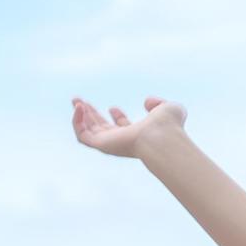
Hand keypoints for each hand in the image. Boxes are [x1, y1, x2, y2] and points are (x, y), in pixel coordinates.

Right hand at [71, 95, 186, 159]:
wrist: (162, 136)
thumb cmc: (169, 125)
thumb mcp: (168, 108)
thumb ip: (159, 103)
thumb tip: (147, 101)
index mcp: (137, 136)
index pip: (123, 130)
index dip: (117, 118)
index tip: (113, 108)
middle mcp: (123, 142)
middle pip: (102, 130)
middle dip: (92, 115)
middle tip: (81, 101)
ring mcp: (111, 145)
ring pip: (89, 132)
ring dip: (80, 116)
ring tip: (76, 100)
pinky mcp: (101, 145)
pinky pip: (82, 135)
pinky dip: (77, 121)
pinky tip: (79, 106)